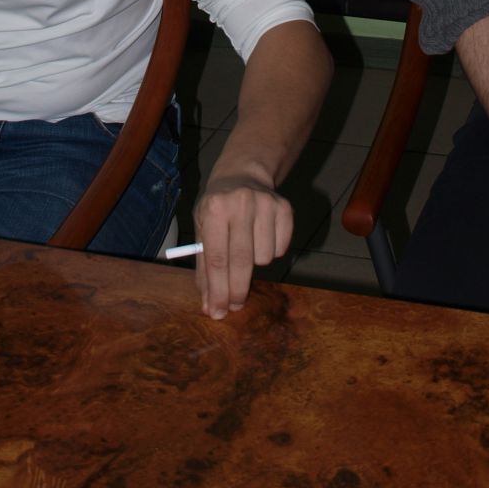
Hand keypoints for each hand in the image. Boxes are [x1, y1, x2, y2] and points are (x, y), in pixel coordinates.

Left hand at [194, 167, 291, 319]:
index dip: (217, 290)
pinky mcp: (285, 208)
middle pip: (241, 261)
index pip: (216, 258)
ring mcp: (266, 204)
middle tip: (234, 306)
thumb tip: (210, 306)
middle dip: (237, 290)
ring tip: (246, 246)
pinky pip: (281, 249)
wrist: (242, 175)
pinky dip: (271, 251)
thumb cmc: (217, 210)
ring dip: (255, 264)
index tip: (218, 311)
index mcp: (214, 208)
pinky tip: (261, 236)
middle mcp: (240, 203)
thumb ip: (205, 269)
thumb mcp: (202, 230)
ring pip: (264, 258)